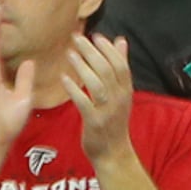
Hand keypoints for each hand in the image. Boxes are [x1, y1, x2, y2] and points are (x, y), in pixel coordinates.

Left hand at [59, 33, 137, 162]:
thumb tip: (121, 40)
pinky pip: (84, 102)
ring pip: (96, 84)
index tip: (95, 35)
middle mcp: (119, 98)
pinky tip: (64, 78)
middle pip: (107, 70)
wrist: (113, 153)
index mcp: (126, 90)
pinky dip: (74, 89)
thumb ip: (120, 67)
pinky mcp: (94, 122)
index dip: (108, 49)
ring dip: (82, 66)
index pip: (120, 64)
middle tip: (77, 38)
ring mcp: (107, 111)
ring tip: (70, 53)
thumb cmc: (114, 120)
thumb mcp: (122, 93)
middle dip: (91, 52)